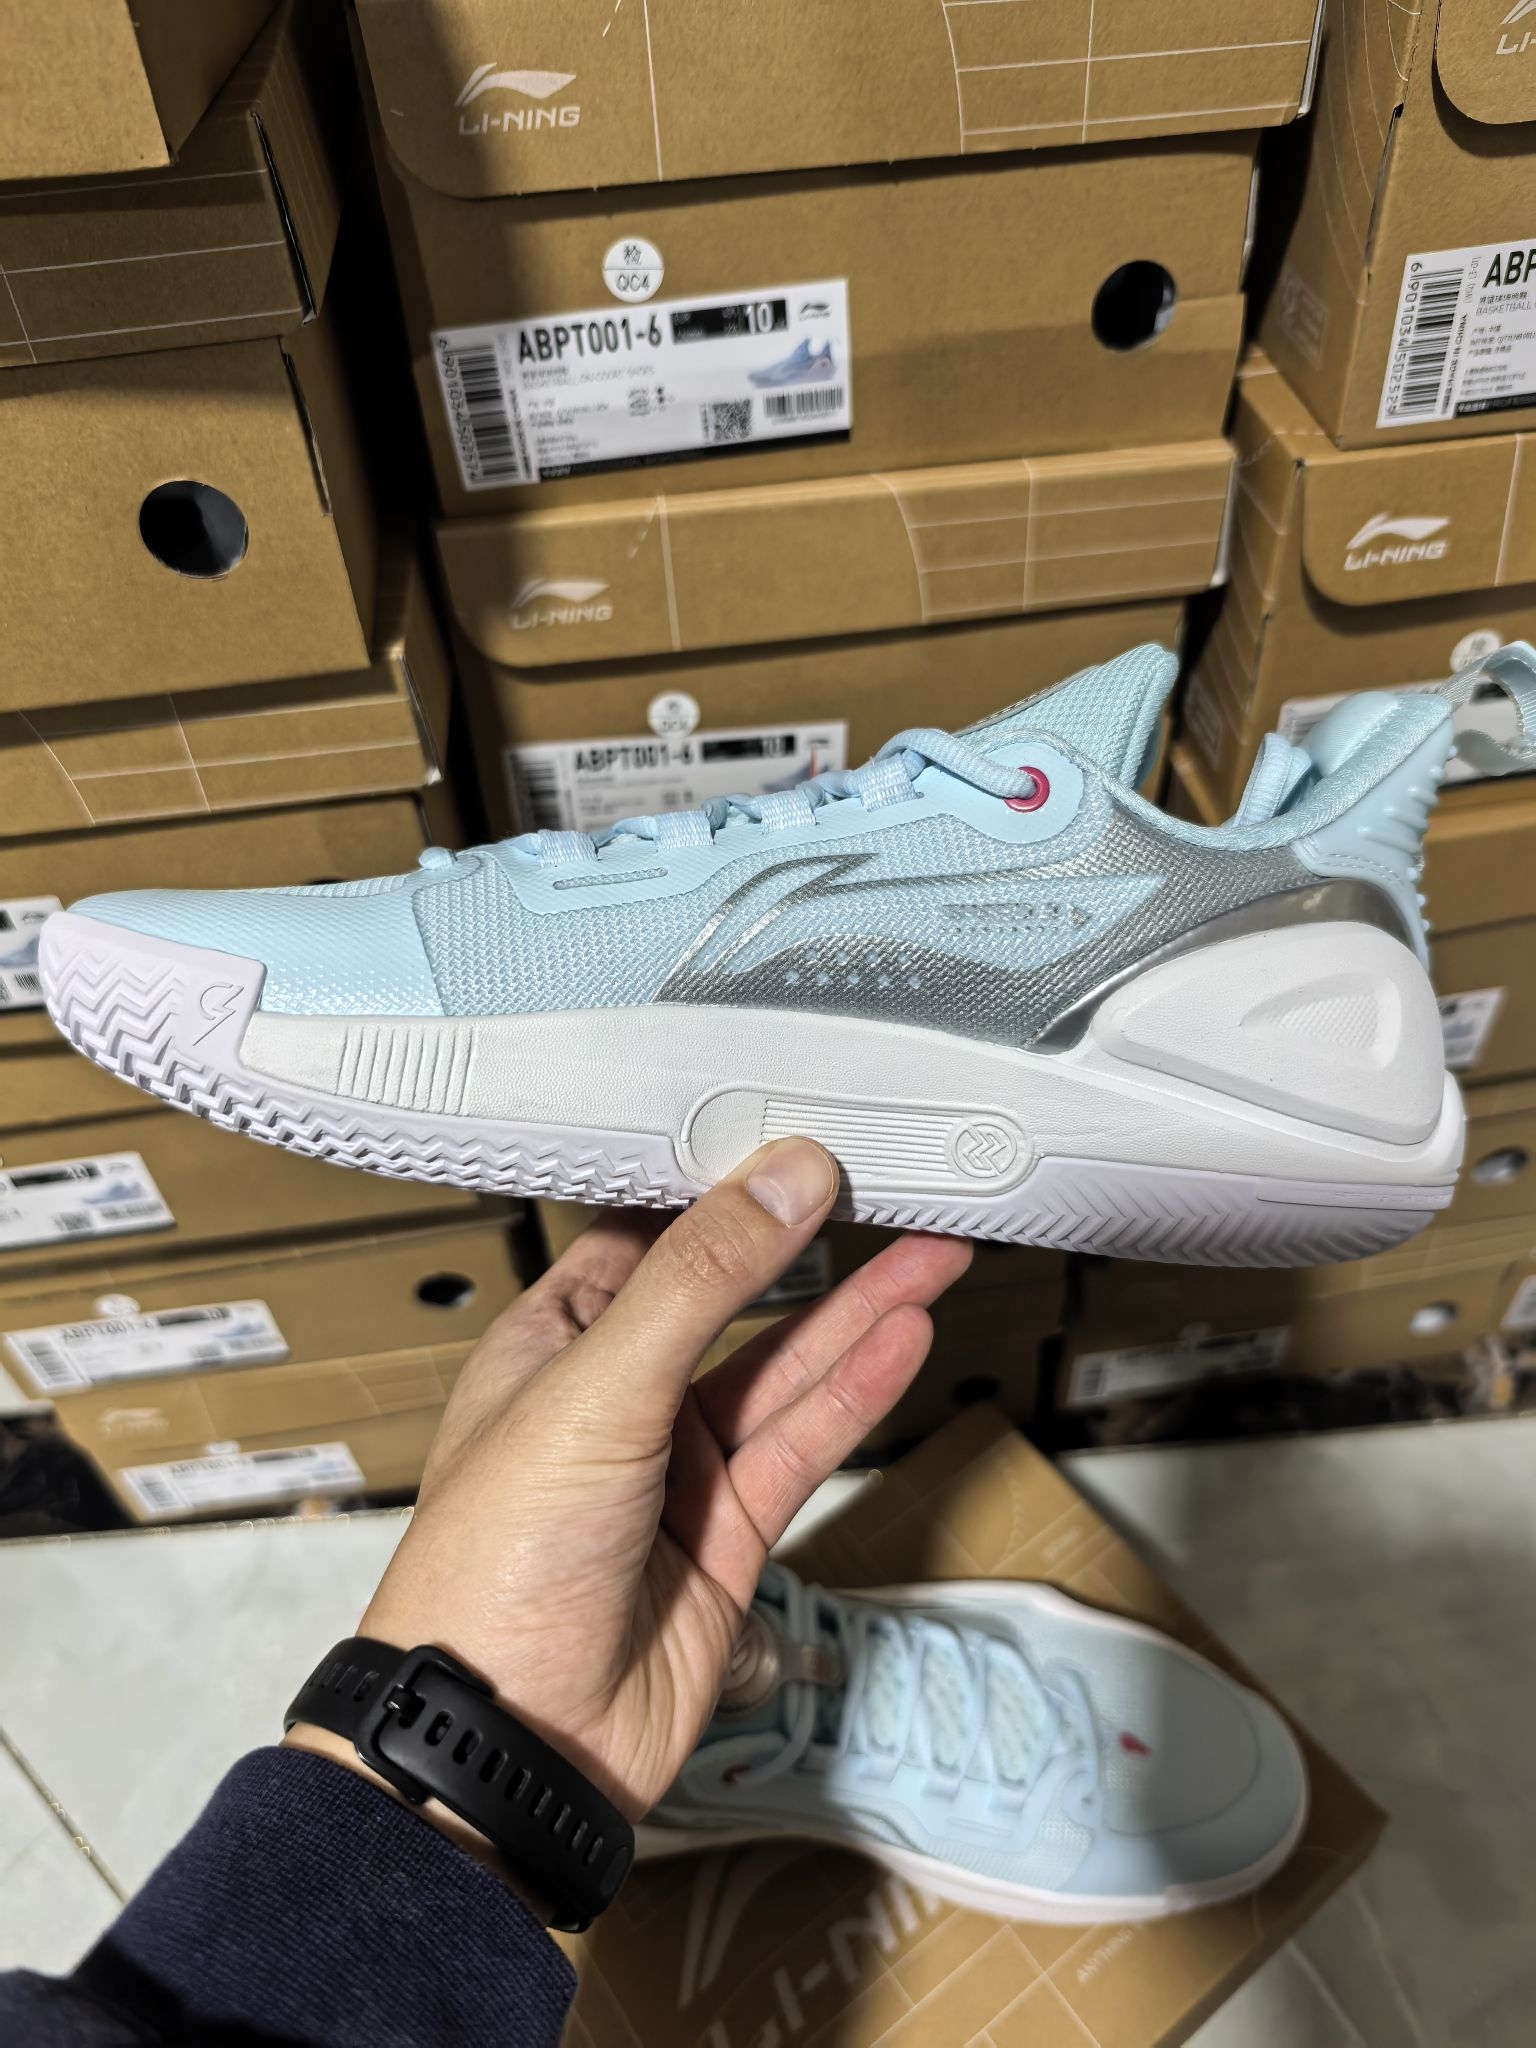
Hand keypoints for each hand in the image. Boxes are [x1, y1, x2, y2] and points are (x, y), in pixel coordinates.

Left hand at [286, 1138, 969, 1850]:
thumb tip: (778, 1182)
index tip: (793, 1144)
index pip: (648, 1236)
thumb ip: (699, 1281)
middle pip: (734, 1299)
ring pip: (786, 1369)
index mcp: (553, 1343)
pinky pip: (806, 1442)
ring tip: (932, 1253)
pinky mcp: (729, 1529)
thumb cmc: (492, 1567)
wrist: (510, 1738)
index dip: (720, 1191)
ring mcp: (678, 1465)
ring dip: (861, 1314)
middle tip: (888, 1191)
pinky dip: (859, 1390)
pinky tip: (903, 1338)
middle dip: (812, 1247)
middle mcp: (618, 1396)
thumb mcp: (595, 1389)